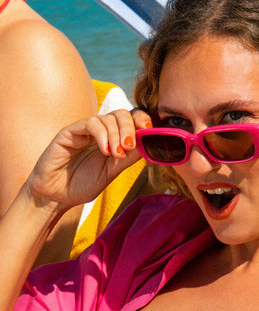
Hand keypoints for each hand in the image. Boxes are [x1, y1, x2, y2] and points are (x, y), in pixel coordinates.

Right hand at [25, 109, 151, 212]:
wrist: (57, 196)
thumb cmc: (83, 185)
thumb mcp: (111, 172)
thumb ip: (128, 158)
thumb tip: (148, 143)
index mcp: (113, 138)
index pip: (131, 119)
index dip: (142, 119)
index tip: (148, 129)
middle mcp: (101, 131)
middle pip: (122, 114)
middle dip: (130, 127)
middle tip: (129, 146)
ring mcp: (85, 130)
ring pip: (108, 118)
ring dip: (116, 135)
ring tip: (116, 154)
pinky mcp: (70, 132)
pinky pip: (91, 124)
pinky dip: (102, 135)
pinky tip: (104, 150)